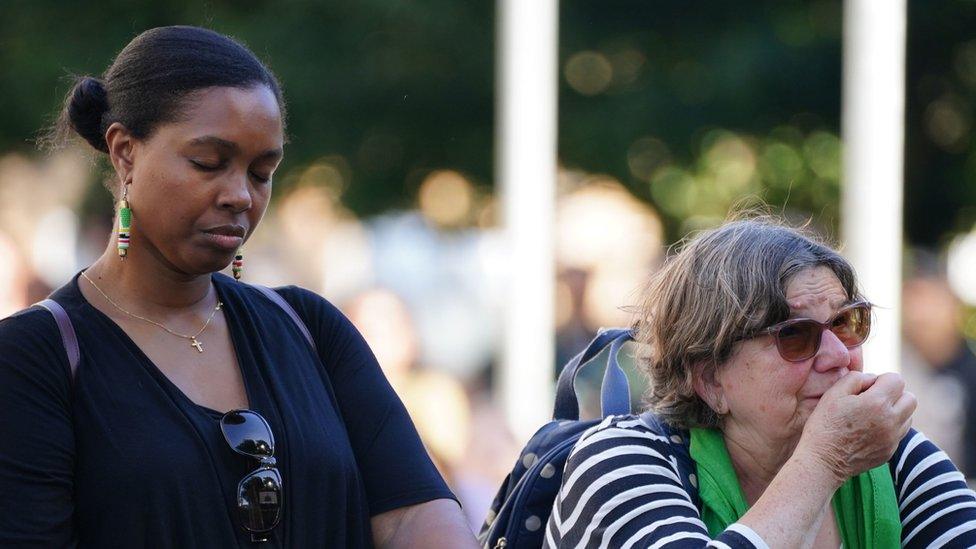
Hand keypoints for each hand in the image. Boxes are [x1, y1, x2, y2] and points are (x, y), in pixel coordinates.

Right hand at [796, 371, 915, 484]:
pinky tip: (869, 429)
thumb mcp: (833, 394)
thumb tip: (872, 379)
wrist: (822, 460)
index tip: (867, 387)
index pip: (897, 380)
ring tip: (872, 414)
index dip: (881, 379)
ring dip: (895, 411)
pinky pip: (900, 433)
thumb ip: (856, 378)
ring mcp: (892, 439)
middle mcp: (890, 421)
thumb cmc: (824, 424)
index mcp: (876, 403)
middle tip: (874, 399)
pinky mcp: (890, 451)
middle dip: (895, 394)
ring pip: (909, 416)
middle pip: (910, 398)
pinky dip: (890, 427)